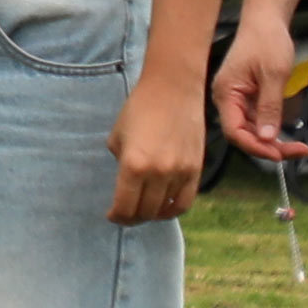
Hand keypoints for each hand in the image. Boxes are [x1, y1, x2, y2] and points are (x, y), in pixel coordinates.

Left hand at [109, 66, 207, 225]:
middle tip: (126, 215)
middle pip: (144, 212)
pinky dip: (173, 209)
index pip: (124, 207)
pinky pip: (185, 201)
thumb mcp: (117, 137)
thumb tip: (125, 185)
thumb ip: (120, 164)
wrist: (173, 89)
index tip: (112, 215)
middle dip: (132, 218)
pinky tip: (164, 207)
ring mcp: (179, 173)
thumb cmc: (139, 108)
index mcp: (133, 165)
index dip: (116, 216)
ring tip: (144, 211)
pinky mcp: (195, 169)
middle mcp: (157, 173)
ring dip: (152, 214)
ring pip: (165, 210)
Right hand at [211, 13, 305, 164]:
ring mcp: (236, 98)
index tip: (280, 154)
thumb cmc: (267, 40)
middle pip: (243, 134)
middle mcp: (226, 99)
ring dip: (272, 140)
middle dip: (269, 146)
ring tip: (298, 146)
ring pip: (252, 129)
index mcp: (226, 93)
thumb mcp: (274, 74)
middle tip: (298, 151)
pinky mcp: (246, 97)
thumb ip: (270, 107)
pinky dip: (272, 128)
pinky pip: (256, 119)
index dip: (256, 146)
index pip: (234, 131)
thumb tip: (268, 138)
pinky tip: (288, 133)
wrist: (266, 19)